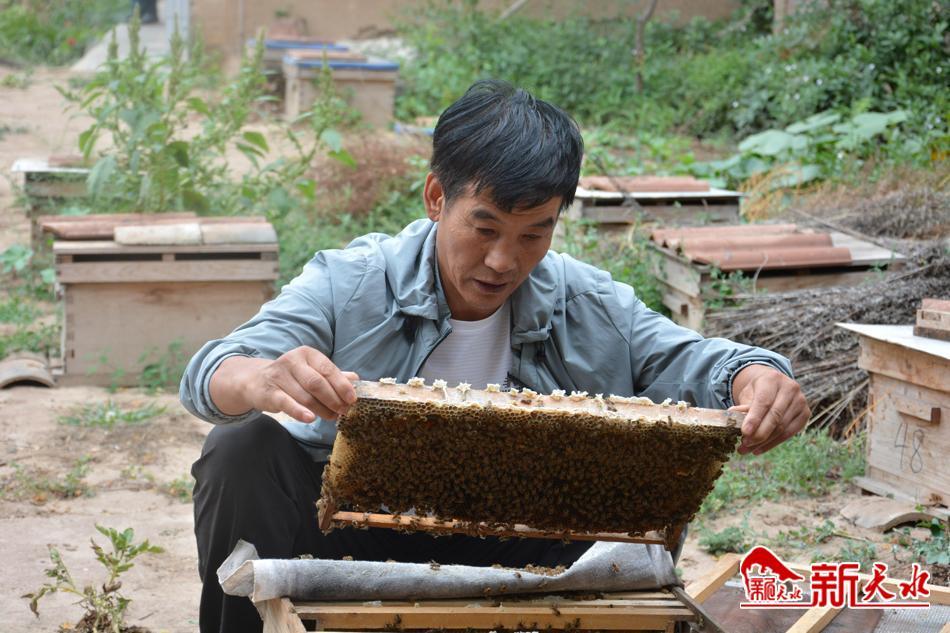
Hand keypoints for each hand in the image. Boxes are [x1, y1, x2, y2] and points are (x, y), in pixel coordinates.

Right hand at [211, 347, 358, 421]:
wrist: (254, 380)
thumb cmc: (291, 377)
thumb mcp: (311, 371)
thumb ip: (332, 376)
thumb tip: (356, 379)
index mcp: (307, 354)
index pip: (328, 369)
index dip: (342, 385)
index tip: (352, 399)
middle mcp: (292, 361)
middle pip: (317, 383)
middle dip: (333, 399)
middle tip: (343, 411)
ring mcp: (279, 376)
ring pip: (305, 396)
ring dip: (321, 410)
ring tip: (332, 417)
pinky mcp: (268, 392)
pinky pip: (286, 402)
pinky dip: (299, 411)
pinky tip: (310, 418)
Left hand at [728, 364, 809, 454]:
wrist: (773, 385)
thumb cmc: (757, 391)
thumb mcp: (747, 394)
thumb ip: (742, 406)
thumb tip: (731, 416)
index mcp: (772, 379)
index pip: (764, 401)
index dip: (754, 418)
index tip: (744, 432)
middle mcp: (790, 388)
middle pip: (775, 416)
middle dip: (759, 434)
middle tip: (744, 444)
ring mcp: (800, 401)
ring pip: (782, 427)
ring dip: (764, 442)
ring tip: (747, 449)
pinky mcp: (805, 414)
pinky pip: (789, 433)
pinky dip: (773, 443)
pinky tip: (759, 449)